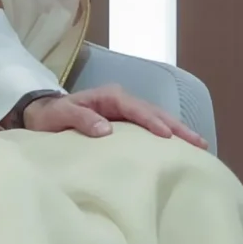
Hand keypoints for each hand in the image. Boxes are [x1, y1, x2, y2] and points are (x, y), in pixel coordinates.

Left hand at [18, 87, 206, 148]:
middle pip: (155, 112)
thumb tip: (106, 130)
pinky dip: (168, 134)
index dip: (152, 121)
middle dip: (177, 127)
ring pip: (158, 118)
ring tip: (199, 145)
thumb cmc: (51, 116)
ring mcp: (126, 110)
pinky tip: (181, 146)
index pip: (136, 109)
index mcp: (109, 96)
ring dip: (178, 131)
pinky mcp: (127, 121)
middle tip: (198, 142)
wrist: (42, 113)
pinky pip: (151, 126)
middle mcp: (122, 100)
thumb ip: (81, 119)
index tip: (166, 136)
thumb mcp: (60, 116)